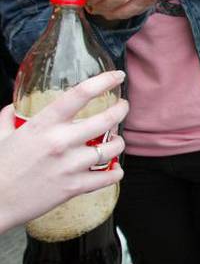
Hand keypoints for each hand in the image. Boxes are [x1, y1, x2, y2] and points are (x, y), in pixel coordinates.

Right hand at [0, 71, 128, 232]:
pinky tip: (113, 169)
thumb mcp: (1, 136)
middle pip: (107, 119)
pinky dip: (115, 173)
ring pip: (112, 148)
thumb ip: (9, 118)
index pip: (80, 94)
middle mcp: (60, 142)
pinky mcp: (75, 187)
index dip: (104, 81)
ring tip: (114, 140)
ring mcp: (70, 165)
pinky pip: (108, 177)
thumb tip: (13, 107)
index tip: (117, 76)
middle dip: (121, 110)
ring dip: (118, 142)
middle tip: (123, 106)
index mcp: (43, 124)